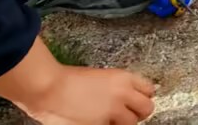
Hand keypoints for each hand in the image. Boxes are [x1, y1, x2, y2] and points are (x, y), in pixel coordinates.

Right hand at [16, 66, 154, 124]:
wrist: (48, 88)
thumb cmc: (66, 79)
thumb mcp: (100, 77)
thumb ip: (117, 87)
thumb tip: (127, 97)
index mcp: (123, 78)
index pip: (149, 89)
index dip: (142, 96)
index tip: (136, 100)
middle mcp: (122, 95)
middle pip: (147, 108)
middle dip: (138, 112)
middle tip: (127, 114)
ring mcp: (112, 112)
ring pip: (132, 123)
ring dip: (123, 123)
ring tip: (110, 119)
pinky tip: (96, 121)